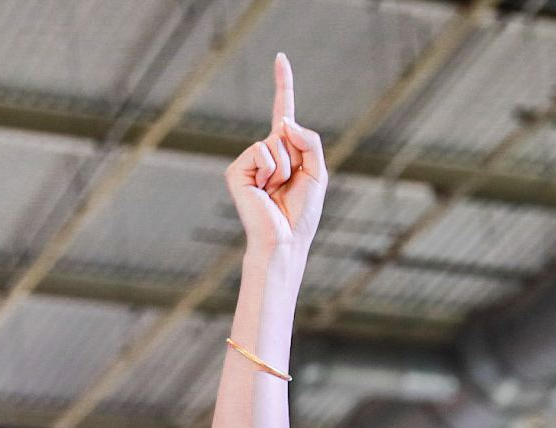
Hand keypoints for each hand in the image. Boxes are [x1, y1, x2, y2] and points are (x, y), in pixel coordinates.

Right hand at [226, 54, 326, 255]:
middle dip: (296, 156)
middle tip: (288, 186)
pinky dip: (271, 171)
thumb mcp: (318, 173)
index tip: (280, 57)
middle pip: (287, 130)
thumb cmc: (301, 214)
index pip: (283, 112)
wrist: (284, 240)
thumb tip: (285, 122)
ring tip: (277, 191)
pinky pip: (261, 152)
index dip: (283, 84)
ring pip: (275, 142)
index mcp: (285, 152)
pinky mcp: (237, 170)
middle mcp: (265, 152)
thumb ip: (310, 142)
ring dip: (284, 168)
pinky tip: (265, 192)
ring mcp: (249, 161)